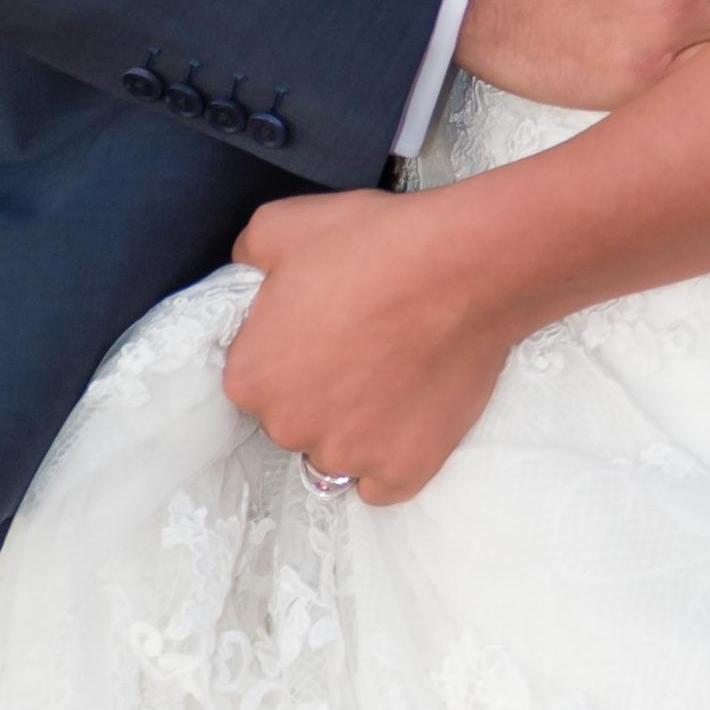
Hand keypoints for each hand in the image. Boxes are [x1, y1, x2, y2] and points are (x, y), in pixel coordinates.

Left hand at [223, 187, 515, 505]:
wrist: (463, 269)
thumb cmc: (372, 245)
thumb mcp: (280, 225)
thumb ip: (246, 258)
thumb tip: (247, 273)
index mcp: (250, 378)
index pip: (253, 380)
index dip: (284, 353)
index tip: (316, 330)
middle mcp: (288, 429)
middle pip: (292, 420)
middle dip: (316, 392)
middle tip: (358, 347)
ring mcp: (348, 456)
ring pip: (336, 452)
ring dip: (353, 427)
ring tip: (390, 377)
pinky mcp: (403, 471)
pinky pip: (382, 484)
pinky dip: (391, 458)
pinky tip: (406, 418)